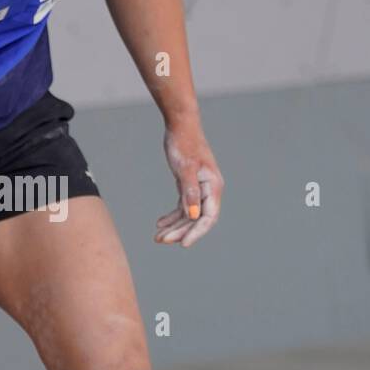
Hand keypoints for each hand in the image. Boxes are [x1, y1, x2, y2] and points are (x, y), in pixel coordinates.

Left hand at [156, 116, 223, 247]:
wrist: (181, 125)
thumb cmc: (184, 143)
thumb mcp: (185, 168)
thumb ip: (190, 192)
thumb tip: (193, 216)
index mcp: (212, 186)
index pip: (208, 217)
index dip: (197, 232)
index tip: (183, 244)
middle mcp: (209, 190)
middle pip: (197, 219)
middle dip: (180, 231)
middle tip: (160, 240)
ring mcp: (199, 188)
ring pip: (188, 214)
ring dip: (174, 227)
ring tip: (157, 237)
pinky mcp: (189, 185)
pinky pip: (182, 206)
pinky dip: (172, 216)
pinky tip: (160, 223)